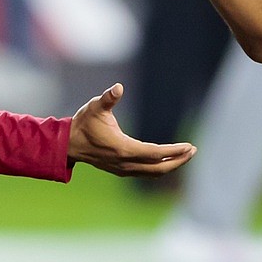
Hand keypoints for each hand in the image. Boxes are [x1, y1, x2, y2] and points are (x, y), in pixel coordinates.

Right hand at [68, 83, 196, 176]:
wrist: (68, 144)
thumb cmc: (83, 123)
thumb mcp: (95, 107)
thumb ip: (108, 98)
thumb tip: (118, 88)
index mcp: (123, 149)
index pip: (155, 153)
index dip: (173, 151)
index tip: (189, 146)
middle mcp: (125, 163)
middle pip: (158, 168)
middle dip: (178, 160)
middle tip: (193, 150)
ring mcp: (124, 170)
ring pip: (153, 173)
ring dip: (171, 165)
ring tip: (186, 155)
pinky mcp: (122, 171)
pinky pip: (147, 173)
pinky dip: (160, 168)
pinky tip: (168, 159)